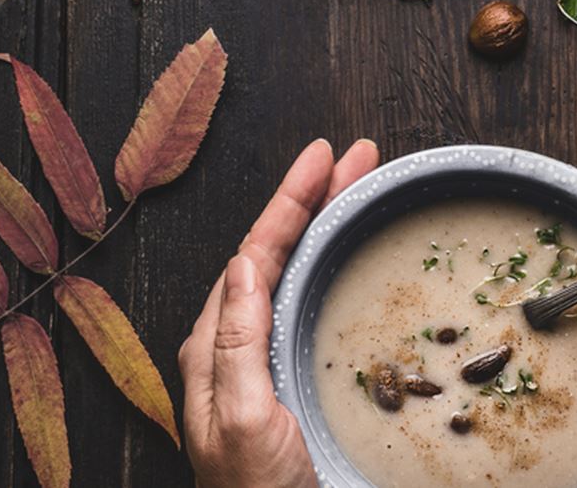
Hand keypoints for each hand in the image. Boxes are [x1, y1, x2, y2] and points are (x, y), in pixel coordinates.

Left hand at [179, 138, 379, 487]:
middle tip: (359, 158)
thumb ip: (237, 342)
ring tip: (361, 188)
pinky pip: (309, 304)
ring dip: (326, 225)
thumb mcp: (240, 420)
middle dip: (316, 197)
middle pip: (277, 250)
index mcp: (216, 346)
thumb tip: (243, 264)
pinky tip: (350, 258)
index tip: (323, 156)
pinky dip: (332, 266)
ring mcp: (264, 362)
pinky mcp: (291, 381)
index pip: (254, 253)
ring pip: (295, 272)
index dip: (290, 200)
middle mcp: (236, 344)